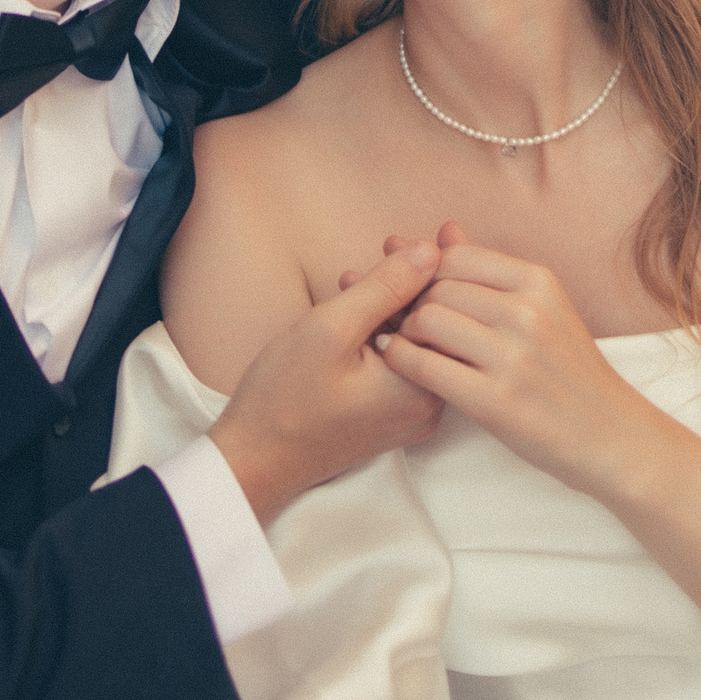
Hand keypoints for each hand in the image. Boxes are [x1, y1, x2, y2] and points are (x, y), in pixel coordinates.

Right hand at [208, 239, 444, 525]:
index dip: (430, 267)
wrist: (253, 462)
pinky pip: (399, 364)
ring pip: (415, 343)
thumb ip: (385, 287)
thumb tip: (432, 250)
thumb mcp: (331, 328)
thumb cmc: (284, 398)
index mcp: (421, 386)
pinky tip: (354, 310)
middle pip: (435, 327)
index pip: (448, 312)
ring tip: (356, 277)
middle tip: (389, 244)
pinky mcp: (389, 419)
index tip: (409, 237)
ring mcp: (409, 416)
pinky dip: (382, 333)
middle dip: (411, 282)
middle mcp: (427, 406)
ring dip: (391, 305)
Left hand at [376, 224, 689, 499]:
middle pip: (435, 288)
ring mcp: (514, 357)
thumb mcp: (543, 307)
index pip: (454, 257)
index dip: (424, 273)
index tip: (414, 292)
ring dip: (406, 332)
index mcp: (539, 282)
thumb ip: (489, 270)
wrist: (611, 434)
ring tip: (410, 344)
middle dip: (410, 303)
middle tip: (403, 321)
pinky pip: (425, 366)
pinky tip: (402, 362)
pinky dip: (401, 360)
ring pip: (426, 320)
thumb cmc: (568, 369)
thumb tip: (442, 228)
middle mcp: (528, 313)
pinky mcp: (497, 401)